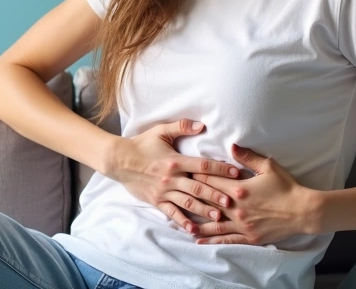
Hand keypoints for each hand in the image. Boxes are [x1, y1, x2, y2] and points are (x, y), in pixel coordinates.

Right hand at [107, 119, 243, 236]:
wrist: (119, 160)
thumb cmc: (141, 144)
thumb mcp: (160, 131)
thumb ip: (181, 126)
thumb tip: (201, 125)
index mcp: (175, 161)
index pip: (202, 165)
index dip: (220, 169)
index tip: (236, 173)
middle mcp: (172, 178)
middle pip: (198, 188)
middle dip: (216, 195)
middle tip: (232, 201)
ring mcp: (164, 191)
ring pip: (187, 203)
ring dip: (203, 210)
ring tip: (218, 216)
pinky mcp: (157, 201)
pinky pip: (171, 213)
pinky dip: (182, 222)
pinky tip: (193, 230)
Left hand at [188, 143, 319, 244]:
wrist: (303, 211)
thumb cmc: (286, 187)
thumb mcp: (268, 167)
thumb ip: (247, 157)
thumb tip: (231, 146)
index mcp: (239, 189)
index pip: (212, 181)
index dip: (197, 175)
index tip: (185, 171)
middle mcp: (236, 208)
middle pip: (208, 201)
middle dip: (192, 196)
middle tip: (176, 192)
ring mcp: (242, 224)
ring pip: (213, 223)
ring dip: (196, 221)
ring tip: (180, 221)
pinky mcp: (249, 237)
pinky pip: (225, 239)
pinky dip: (210, 240)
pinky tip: (198, 240)